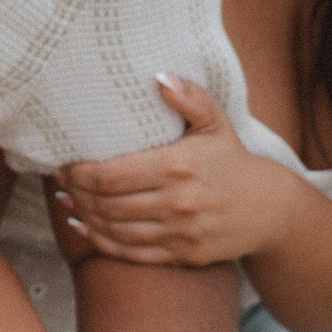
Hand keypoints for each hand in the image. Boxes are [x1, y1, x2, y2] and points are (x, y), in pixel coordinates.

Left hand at [52, 80, 301, 269]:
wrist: (269, 209)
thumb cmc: (233, 161)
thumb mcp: (216, 123)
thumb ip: (189, 97)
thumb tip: (158, 76)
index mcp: (178, 166)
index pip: (112, 174)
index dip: (80, 172)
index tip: (66, 163)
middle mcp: (176, 202)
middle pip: (107, 203)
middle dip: (77, 193)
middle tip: (62, 182)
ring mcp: (178, 233)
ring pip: (114, 230)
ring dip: (85, 217)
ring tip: (69, 202)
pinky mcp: (181, 255)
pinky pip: (131, 253)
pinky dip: (102, 243)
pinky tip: (86, 229)